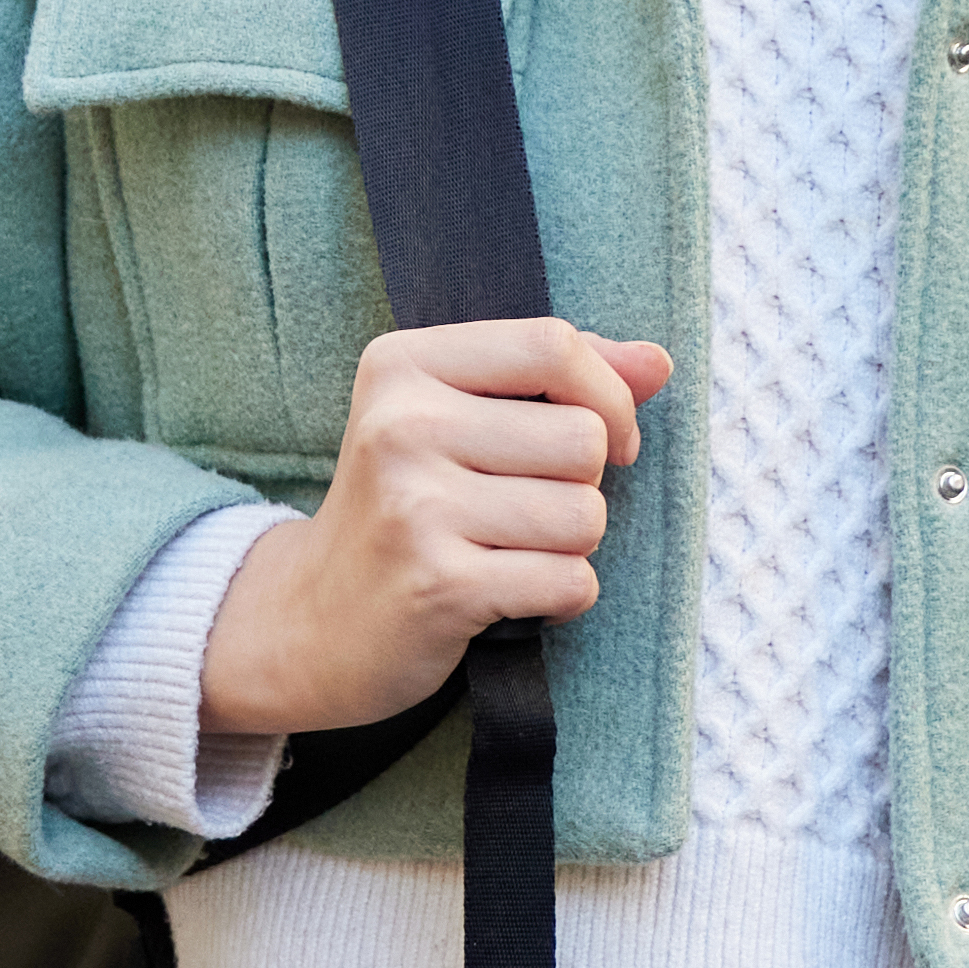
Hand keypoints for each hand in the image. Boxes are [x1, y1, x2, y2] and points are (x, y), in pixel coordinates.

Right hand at [194, 316, 677, 736]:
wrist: (310, 622)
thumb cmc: (405, 510)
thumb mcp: (458, 421)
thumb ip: (560, 381)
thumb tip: (659, 362)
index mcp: (402, 365)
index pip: (553, 344)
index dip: (608, 395)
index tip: (608, 439)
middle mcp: (401, 425)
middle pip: (583, 438)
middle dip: (582, 485)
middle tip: (522, 511)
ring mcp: (415, 507)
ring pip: (585, 515)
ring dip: (570, 547)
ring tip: (509, 553)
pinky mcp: (438, 585)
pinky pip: (570, 581)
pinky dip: (561, 598)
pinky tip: (510, 596)